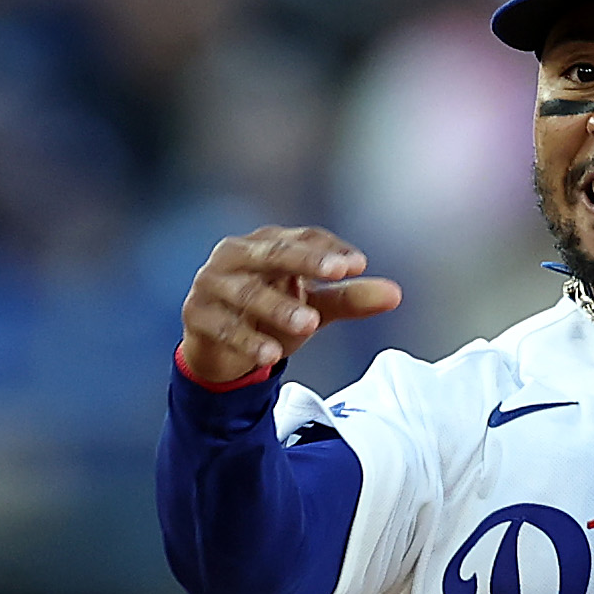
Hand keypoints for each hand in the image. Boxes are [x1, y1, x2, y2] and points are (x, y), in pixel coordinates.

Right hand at [179, 224, 399, 385]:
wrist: (218, 349)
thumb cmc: (269, 315)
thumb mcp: (313, 307)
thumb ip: (349, 298)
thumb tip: (396, 295)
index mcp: (268, 243)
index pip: (303, 238)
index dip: (329, 250)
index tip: (359, 266)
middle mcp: (237, 253)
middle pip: (275, 253)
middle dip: (308, 262)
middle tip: (341, 274)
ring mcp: (212, 282)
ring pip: (248, 291)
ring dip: (279, 308)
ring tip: (309, 325)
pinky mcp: (196, 314)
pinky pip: (224, 326)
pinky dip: (248, 340)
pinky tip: (271, 356)